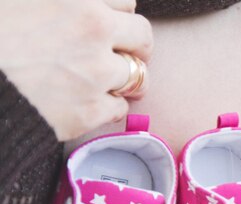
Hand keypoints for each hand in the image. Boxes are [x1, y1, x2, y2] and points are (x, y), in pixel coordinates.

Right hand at [0, 0, 152, 140]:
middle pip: (142, 37)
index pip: (126, 2)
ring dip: (125, 78)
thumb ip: (52, 2)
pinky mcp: (87, 111)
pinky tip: (91, 102)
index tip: (108, 23)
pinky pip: (120, 109)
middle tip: (120, 52)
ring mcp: (94, 74)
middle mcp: (93, 32)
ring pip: (137, 76)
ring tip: (107, 80)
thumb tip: (67, 6)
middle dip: (134, 45)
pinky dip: (110, 106)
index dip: (116, 14)